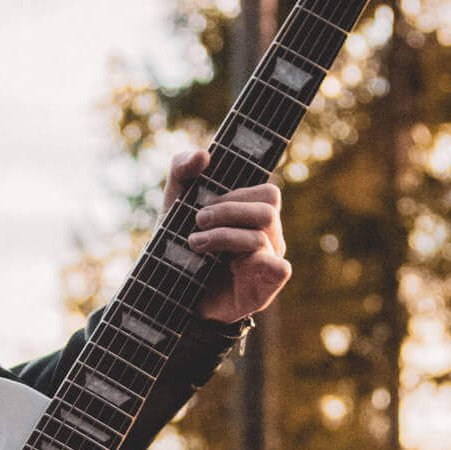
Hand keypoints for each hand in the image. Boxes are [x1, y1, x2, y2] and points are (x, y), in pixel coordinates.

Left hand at [162, 149, 289, 321]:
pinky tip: (226, 265)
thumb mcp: (173, 205)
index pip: (267, 192)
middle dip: (227, 210)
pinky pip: (279, 267)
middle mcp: (267, 235)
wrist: (171, 294)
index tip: (202, 201)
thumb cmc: (180, 246)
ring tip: (194, 243)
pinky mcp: (266, 285)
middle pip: (267, 209)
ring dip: (223, 236)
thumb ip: (182, 171)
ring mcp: (269, 260)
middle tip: (197, 221)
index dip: (235, 194)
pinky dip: (253, 261)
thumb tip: (203, 155)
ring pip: (262, 236)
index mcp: (253, 213)